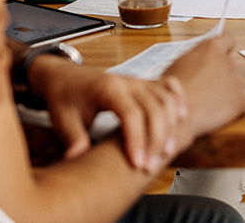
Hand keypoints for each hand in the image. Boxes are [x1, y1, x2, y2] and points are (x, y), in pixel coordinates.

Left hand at [26, 56, 186, 170]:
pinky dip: (179, 100)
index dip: (137, 140)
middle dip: (156, 139)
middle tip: (150, 167)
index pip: (130, 114)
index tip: (137, 164)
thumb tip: (76, 160)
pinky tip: (181, 118)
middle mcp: (127, 81)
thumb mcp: (62, 120)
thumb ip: (73, 139)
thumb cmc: (64, 98)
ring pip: (165, 99)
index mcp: (107, 88)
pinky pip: (169, 86)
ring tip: (167, 152)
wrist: (64, 77)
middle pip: (154, 108)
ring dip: (170, 126)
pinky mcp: (143, 83)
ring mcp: (138, 80)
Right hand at [161, 35, 244, 143]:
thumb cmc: (170, 91)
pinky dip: (236, 103)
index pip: (227, 40)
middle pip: (229, 64)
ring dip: (227, 90)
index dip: (225, 48)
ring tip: (208, 101)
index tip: (222, 54)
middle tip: (206, 87)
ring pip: (236, 82)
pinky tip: (220, 109)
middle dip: (221, 74)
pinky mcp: (242, 98)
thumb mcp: (177, 65)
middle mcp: (226, 61)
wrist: (177, 114)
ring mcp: (236, 79)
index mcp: (210, 49)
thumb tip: (196, 63)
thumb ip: (193, 60)